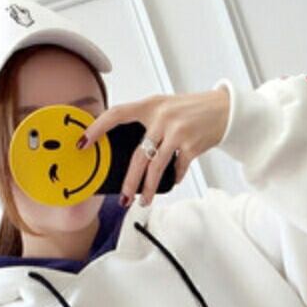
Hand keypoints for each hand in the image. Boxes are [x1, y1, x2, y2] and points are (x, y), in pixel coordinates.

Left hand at [77, 86, 230, 206]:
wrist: (223, 109)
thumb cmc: (191, 109)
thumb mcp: (165, 106)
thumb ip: (147, 120)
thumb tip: (126, 145)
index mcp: (150, 105)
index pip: (117, 114)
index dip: (98, 128)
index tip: (83, 142)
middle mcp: (162, 117)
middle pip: (138, 156)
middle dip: (129, 181)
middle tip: (123, 198)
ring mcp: (177, 132)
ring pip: (156, 167)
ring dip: (148, 188)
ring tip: (143, 201)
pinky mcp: (192, 145)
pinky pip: (178, 169)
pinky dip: (174, 178)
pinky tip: (172, 181)